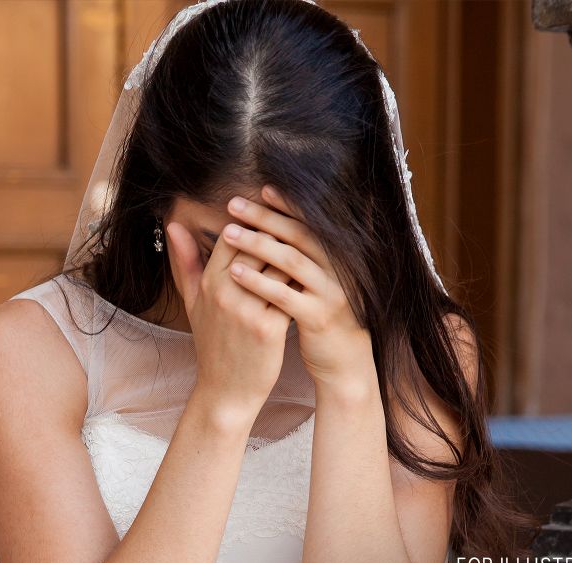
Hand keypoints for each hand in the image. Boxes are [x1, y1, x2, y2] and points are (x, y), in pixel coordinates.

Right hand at [166, 214, 292, 425]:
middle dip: (278, 230)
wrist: (226, 391)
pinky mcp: (269, 328)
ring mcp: (247, 310)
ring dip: (296, 252)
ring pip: (278, 265)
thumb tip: (173, 224)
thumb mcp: (193, 302)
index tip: (273, 208)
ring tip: (313, 241)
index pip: (233, 235)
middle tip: (299, 217)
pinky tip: (318, 273)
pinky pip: (290, 292)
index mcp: (208, 283)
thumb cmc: (212, 344)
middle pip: (257, 245)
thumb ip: (185, 261)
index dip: (254, 219)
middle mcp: (225, 293)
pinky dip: (303, 280)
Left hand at [220, 185, 375, 394]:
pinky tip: (234, 272)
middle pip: (299, 235)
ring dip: (257, 244)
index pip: (309, 223)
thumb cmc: (320, 317)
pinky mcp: (318, 317)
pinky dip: (258, 282)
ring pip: (292, 261)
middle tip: (235, 205)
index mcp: (335, 258)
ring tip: (228, 233)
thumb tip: (278, 227)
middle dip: (265, 218)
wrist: (343, 363)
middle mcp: (337, 270)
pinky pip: (284, 295)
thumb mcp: (315, 283)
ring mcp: (330, 293)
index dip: (287, 206)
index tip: (262, 190)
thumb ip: (301, 255)